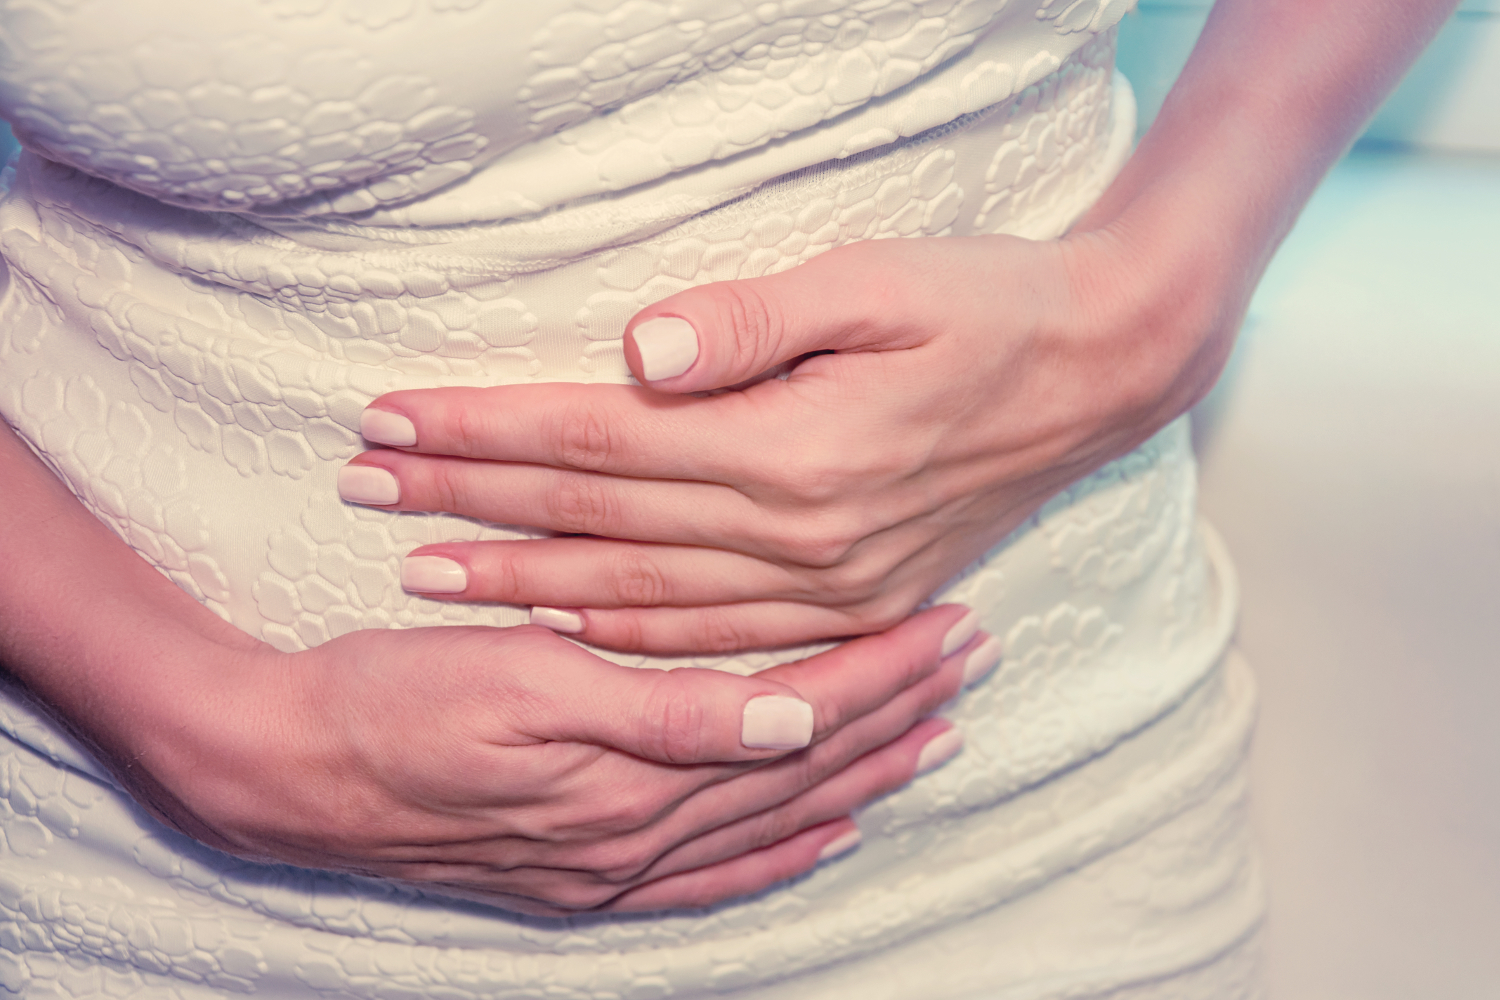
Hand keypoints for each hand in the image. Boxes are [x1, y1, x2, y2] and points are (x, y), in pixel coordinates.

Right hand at [110, 603, 992, 915]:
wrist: (288, 771)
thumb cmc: (398, 701)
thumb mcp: (527, 681)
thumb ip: (668, 712)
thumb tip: (795, 714)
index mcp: (639, 773)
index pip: (802, 720)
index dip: (883, 672)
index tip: (951, 625)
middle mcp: (643, 834)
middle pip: (805, 771)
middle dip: (895, 714)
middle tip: (970, 665)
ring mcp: (615, 865)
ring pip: (774, 818)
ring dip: (859, 776)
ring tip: (931, 738)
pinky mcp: (584, 878)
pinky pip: (710, 877)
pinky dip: (776, 853)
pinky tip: (823, 833)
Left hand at [339, 230, 1235, 652]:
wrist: (1099, 370)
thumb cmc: (985, 305)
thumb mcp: (878, 280)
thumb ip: (752, 324)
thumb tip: (638, 354)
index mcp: (798, 450)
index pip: (597, 440)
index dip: (485, 431)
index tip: (391, 419)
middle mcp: (803, 535)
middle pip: (597, 522)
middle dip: (469, 505)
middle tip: (365, 492)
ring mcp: (828, 583)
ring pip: (639, 594)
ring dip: (523, 581)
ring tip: (427, 571)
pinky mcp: (851, 599)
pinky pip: (713, 634)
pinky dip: (624, 632)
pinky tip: (563, 622)